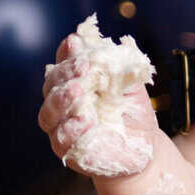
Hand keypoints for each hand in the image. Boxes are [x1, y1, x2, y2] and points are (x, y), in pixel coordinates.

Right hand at [37, 31, 157, 176]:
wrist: (145, 146)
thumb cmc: (132, 111)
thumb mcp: (128, 85)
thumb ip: (113, 67)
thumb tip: (100, 45)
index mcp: (73, 82)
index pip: (62, 64)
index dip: (67, 55)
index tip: (77, 44)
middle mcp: (61, 103)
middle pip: (51, 85)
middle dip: (66, 74)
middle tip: (84, 67)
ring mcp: (61, 127)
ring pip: (49, 113)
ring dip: (62, 100)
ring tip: (78, 91)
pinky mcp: (67, 150)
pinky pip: (61, 139)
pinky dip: (71, 128)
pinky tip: (84, 119)